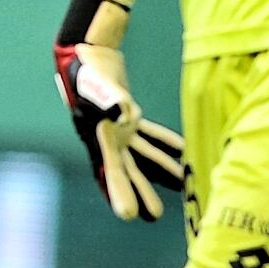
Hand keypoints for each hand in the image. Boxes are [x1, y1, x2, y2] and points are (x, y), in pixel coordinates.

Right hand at [53, 0, 184, 222]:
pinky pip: (149, 134)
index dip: (119, 193)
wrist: (85, 52)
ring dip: (158, 171)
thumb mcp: (95, 84)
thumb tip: (123, 113)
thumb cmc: (87, 70)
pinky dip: (164, 143)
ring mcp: (118, 129)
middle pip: (125, 171)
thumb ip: (109, 97)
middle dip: (139, 191)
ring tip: (180, 185)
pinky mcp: (127, 115)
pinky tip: (183, 151)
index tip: (129, 215)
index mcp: (98, 137)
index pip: (110, 170)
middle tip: (154, 215)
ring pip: (142, 155)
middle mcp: (107, 138)